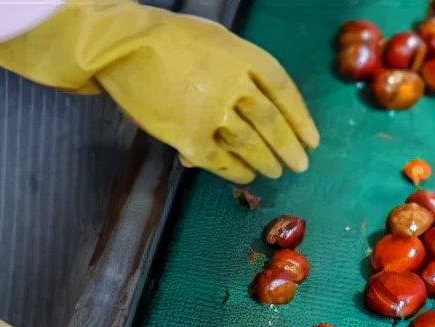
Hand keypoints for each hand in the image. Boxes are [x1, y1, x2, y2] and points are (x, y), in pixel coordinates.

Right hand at [0, 0, 318, 184]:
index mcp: (241, 56)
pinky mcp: (186, 135)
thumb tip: (262, 114)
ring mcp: (208, 111)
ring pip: (249, 144)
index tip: (313, 141)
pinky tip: (246, 176)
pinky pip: (220, 160)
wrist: (121, 46)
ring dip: (266, 162)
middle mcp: (229, 84)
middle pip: (271, 122)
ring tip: (275, 171)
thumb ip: (243, 73)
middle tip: (300, 165)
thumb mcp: (217, 42)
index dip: (301, 120)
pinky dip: (236, 171)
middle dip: (289, 148)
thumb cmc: (172, 42)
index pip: (283, 91)